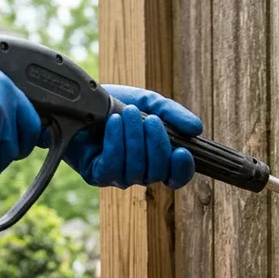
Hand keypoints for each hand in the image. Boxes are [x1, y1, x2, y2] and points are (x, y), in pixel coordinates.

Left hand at [61, 85, 202, 188]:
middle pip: (158, 172)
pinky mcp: (97, 175)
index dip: (182, 169)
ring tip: (126, 114)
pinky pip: (113, 167)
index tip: (183, 151)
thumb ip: (174, 114)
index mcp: (157, 160)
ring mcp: (119, 177)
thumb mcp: (150, 103)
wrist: (81, 100)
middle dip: (155, 144)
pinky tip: (113, 124)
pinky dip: (115, 143)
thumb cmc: (117, 104)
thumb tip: (197, 129)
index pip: (176, 177)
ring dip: (133, 139)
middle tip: (148, 118)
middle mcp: (140, 173)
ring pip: (135, 170)